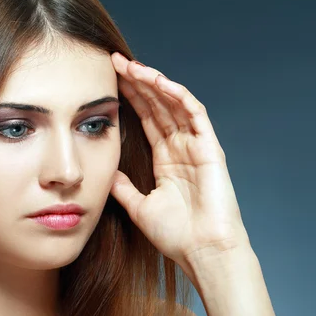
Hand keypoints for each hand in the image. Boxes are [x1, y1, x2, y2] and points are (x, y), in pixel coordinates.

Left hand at [109, 52, 249, 264]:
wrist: (202, 252)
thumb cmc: (177, 235)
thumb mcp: (139, 207)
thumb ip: (123, 187)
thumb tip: (105, 171)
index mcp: (167, 160)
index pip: (147, 119)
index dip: (131, 99)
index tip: (110, 81)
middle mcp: (181, 148)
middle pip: (158, 106)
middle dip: (138, 83)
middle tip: (116, 63)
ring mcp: (196, 146)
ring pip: (174, 104)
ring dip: (154, 83)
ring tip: (131, 66)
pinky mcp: (210, 148)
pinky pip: (194, 114)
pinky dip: (178, 96)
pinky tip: (160, 81)